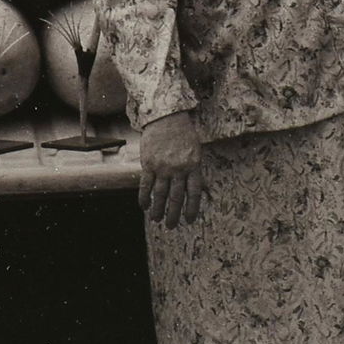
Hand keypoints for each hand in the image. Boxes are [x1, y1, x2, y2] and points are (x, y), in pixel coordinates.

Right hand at [138, 110, 205, 227]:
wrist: (166, 117)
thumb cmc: (183, 134)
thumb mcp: (195, 151)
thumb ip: (194, 171)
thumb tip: (199, 191)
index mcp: (194, 166)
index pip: (194, 193)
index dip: (191, 209)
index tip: (188, 220)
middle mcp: (178, 169)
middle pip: (176, 197)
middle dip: (173, 214)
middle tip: (171, 226)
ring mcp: (163, 167)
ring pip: (160, 194)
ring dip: (158, 209)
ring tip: (156, 219)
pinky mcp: (148, 164)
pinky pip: (146, 185)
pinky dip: (144, 198)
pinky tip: (144, 206)